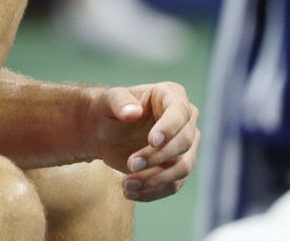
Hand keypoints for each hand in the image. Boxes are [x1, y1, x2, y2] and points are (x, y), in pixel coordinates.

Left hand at [86, 81, 199, 201]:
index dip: (169, 128)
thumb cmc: (108, 110)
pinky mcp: (177, 167)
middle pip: (184, 142)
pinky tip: (131, 192)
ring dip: (156, 179)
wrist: (104, 132)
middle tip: (131, 164)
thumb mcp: (108, 101)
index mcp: (172, 95)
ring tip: (127, 184)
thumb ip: (119, 102)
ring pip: (183, 167)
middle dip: (158, 157)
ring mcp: (185, 146)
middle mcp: (185, 120)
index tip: (152, 141)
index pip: (180, 112)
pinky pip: (174, 184)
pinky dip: (153, 192)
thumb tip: (133, 112)